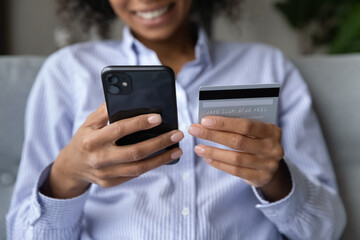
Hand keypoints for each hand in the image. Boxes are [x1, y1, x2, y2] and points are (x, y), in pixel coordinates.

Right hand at [41, 102, 183, 198]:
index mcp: (92, 139)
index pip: (119, 129)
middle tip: (177, 134)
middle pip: (135, 152)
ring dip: (161, 158)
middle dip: (159, 142)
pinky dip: (151, 166)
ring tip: (177, 149)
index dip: (139, 123)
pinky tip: (163, 158)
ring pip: (139, 168)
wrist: (71, 167)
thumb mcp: (89, 123)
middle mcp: (99, 158)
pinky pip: (135, 175)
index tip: (158, 117)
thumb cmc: (84, 139)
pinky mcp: (111, 183)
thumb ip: (105, 111)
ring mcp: (105, 173)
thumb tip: (124, 95)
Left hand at [188, 116, 290, 201]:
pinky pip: (236, 171)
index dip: (224, 123)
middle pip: (238, 142)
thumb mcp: (256, 131)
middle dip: (213, 135)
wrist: (273, 165)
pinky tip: (207, 158)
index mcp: (271, 131)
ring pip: (235, 158)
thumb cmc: (258, 141)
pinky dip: (219, 164)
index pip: (246, 125)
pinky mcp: (260, 177)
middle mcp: (272, 148)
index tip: (205, 121)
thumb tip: (211, 121)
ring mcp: (267, 164)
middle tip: (194, 130)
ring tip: (198, 148)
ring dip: (213, 152)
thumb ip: (239, 126)